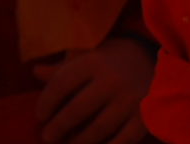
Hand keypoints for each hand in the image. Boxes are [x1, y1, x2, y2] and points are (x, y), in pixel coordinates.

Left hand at [34, 37, 152, 143]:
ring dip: (80, 141)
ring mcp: (130, 101)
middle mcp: (111, 81)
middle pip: (77, 110)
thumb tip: (35, 72)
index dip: (46, 103)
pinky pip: (124, 141)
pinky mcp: (145, 118)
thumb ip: (63, 68)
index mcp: (93, 62)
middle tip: (47, 137)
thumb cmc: (113, 59)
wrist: (154, 60)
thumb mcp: (88, 55)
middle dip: (58, 126)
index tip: (39, 116)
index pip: (61, 85)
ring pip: (98, 129)